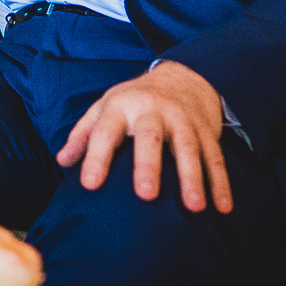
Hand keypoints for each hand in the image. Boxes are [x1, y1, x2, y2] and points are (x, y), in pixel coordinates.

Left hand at [57, 60, 232, 213]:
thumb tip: (62, 162)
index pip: (105, 132)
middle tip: (146, 195)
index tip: (89, 185)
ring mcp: (183, 119)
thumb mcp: (104, 108)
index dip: (96, 157)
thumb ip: (82, 135)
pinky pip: (216, 157)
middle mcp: (153, 110)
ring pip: (189, 148)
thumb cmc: (133, 101)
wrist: (180, 77)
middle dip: (148, 165)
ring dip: (193, 178)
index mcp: (122, 106)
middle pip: (150, 136)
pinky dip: (221, 183)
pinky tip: (223, 207)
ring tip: (194, 207)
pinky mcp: (206, 130)